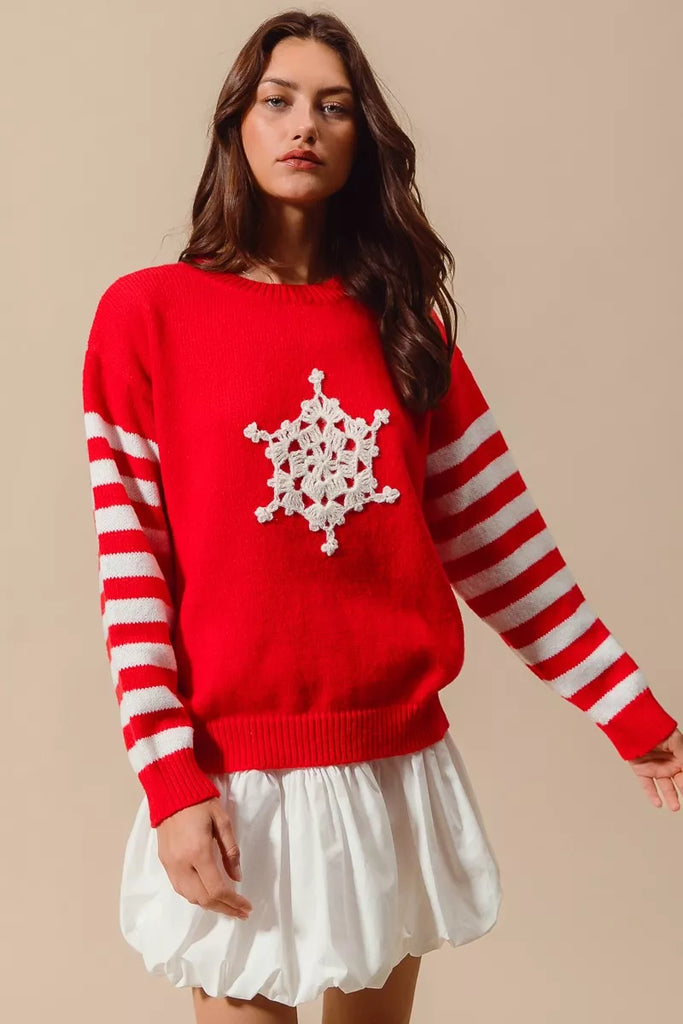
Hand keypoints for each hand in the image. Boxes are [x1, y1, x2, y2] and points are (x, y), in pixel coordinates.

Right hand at [156, 796, 252, 918]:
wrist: (171, 792)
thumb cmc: (201, 803)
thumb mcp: (223, 821)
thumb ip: (231, 851)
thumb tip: (237, 878)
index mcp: (199, 852)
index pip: (217, 889)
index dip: (233, 902)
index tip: (247, 907)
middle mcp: (182, 864)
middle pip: (203, 899)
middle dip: (224, 909)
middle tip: (241, 912)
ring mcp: (171, 865)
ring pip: (190, 897)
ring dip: (210, 905)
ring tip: (227, 905)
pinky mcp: (165, 863)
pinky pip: (180, 889)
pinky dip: (196, 897)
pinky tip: (208, 894)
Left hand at [627, 728, 682, 809]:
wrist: (635, 723)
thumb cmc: (657, 728)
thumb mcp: (676, 741)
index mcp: (680, 758)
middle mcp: (669, 765)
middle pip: (680, 783)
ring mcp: (656, 769)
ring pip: (665, 787)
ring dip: (671, 797)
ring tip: (675, 807)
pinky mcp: (642, 771)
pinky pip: (647, 785)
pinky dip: (652, 795)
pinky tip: (658, 803)